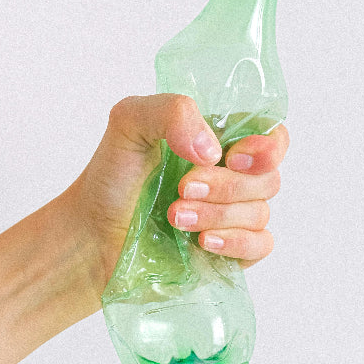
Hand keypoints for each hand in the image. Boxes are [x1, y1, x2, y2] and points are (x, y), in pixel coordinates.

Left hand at [66, 94, 288, 296]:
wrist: (91, 234)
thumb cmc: (112, 177)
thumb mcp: (129, 123)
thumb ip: (171, 112)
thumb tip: (213, 151)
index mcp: (219, 139)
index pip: (272, 135)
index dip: (266, 146)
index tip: (233, 156)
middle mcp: (232, 175)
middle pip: (267, 177)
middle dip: (226, 185)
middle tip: (183, 188)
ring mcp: (232, 215)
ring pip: (260, 213)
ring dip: (218, 215)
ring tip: (175, 217)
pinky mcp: (230, 251)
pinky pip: (259, 246)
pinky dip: (235, 243)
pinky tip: (203, 242)